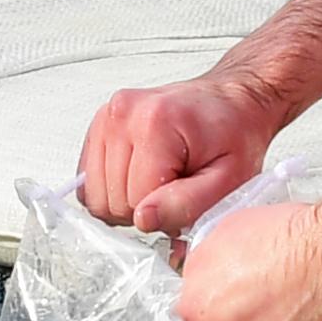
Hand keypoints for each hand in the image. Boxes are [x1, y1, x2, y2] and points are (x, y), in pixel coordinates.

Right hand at [78, 68, 288, 233]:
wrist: (231, 101)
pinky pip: (88, 181)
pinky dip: (114, 188)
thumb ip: (187, 203)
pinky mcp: (99, 125)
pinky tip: (141, 175)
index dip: (165, 213)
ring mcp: (107, 117)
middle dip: (144, 207)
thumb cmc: (234, 134)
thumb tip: (145, 220)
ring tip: (160, 179)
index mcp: (155, 123)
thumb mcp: (229, 178)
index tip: (187, 194)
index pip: (136, 203)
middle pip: (110, 201)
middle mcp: (123, 114)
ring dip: (127, 199)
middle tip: (175, 186)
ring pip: (94, 195)